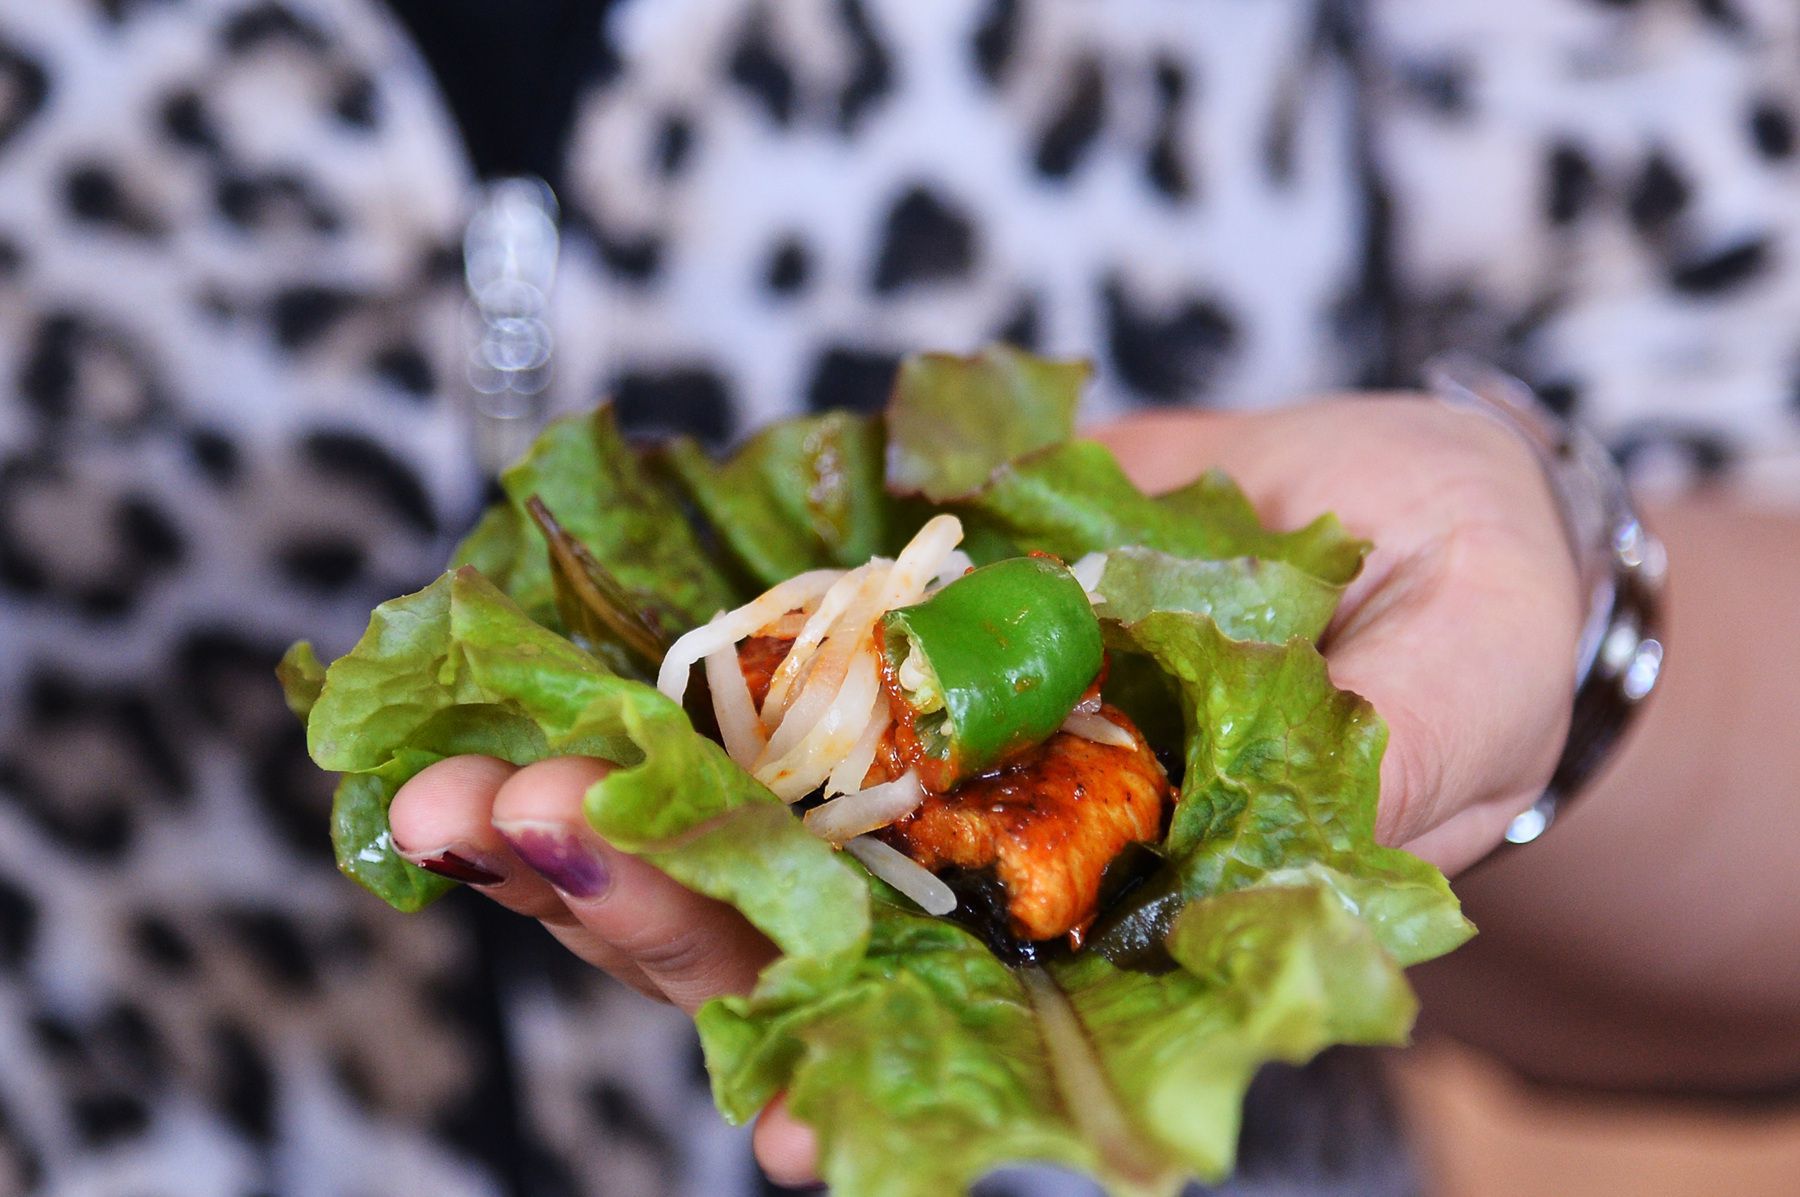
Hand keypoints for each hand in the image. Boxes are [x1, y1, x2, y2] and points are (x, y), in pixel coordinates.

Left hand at [387, 392, 1577, 1188]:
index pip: (969, 1040)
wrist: (1397, 524)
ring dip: (589, 803)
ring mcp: (920, 750)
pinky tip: (518, 652)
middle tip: (515, 845)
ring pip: (731, 811)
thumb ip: (1387, 779)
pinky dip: (637, 660)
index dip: (876, 1086)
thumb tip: (1326, 835)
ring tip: (458, 794)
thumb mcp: (1456, 701)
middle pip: (796, 929)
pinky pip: (751, 654)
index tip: (789, 1141)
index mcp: (1109, 936)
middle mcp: (985, 869)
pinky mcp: (889, 624)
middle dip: (650, 907)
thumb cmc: (1464, 621)